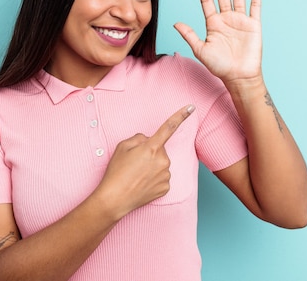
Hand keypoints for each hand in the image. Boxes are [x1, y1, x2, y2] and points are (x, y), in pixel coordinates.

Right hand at [94, 104, 194, 218]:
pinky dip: (153, 179)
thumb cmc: (116, 171)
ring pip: (161, 164)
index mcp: (152, 147)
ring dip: (152, 166)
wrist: (115, 199)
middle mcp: (163, 160)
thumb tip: (148, 140)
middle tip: (134, 163)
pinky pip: (162, 177)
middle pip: (160, 150)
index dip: (181, 116)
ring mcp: (166, 175)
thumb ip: (139, 138)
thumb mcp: (122, 147)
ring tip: (136, 175)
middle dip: (150, 153)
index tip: (191, 107)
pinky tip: (142, 183)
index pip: (169, 127)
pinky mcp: (166, 188)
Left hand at [174, 0, 262, 84]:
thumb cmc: (219, 66)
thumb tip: (175, 23)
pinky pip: (255, 6)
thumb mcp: (200, 50)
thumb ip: (189, 35)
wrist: (238, 76)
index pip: (207, 1)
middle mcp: (226, 19)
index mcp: (213, 23)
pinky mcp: (253, 25)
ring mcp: (240, 21)